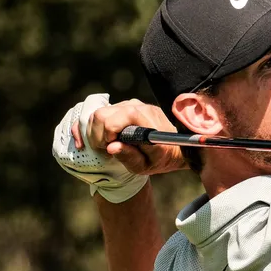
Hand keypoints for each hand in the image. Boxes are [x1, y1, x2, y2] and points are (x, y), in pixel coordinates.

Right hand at [53, 94, 186, 203]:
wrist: (175, 148)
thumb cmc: (160, 159)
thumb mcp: (146, 165)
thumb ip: (129, 157)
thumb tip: (111, 147)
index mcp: (146, 120)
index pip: (117, 117)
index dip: (107, 132)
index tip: (109, 147)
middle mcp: (138, 107)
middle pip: (102, 114)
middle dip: (97, 134)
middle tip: (104, 149)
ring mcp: (132, 104)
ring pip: (99, 113)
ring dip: (96, 131)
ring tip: (107, 145)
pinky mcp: (126, 106)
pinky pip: (104, 112)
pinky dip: (97, 126)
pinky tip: (102, 138)